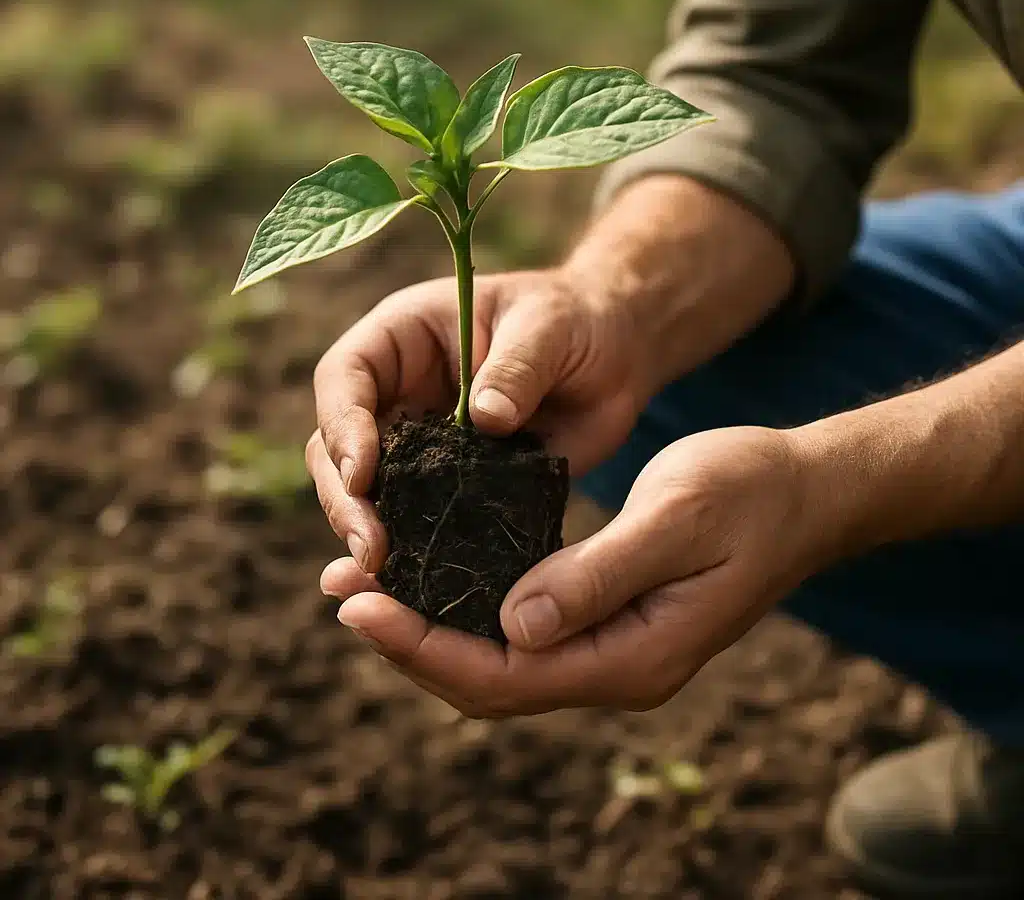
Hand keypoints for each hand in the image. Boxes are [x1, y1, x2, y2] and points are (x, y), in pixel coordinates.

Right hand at [307, 270, 643, 569]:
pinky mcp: (452, 488)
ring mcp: (419, 446)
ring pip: (368, 494)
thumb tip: (485, 417)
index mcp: (401, 339)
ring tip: (387, 574)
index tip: (363, 473)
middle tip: (372, 549)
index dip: (343, 426)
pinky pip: (420, 522)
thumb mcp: (547, 326)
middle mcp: (396, 394)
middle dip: (347, 498)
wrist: (613, 354)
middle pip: (338, 447)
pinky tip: (420, 586)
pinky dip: (416, 552)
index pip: (344, 378)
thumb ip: (516, 367)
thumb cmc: (571, 320)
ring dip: (370, 533)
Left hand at [320, 425, 825, 716]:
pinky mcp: (608, 617)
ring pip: (502, 659)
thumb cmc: (748, 493)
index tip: (360, 606)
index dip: (425, 647)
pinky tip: (435, 575)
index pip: (507, 675)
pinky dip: (470, 609)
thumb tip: (512, 625)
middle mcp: (616, 667)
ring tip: (366, 588)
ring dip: (432, 628)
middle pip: (492, 680)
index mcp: (634, 655)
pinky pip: (523, 631)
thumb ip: (597, 576)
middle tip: (342, 594)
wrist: (803, 492)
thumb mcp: (674, 521)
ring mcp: (613, 647)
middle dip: (411, 643)